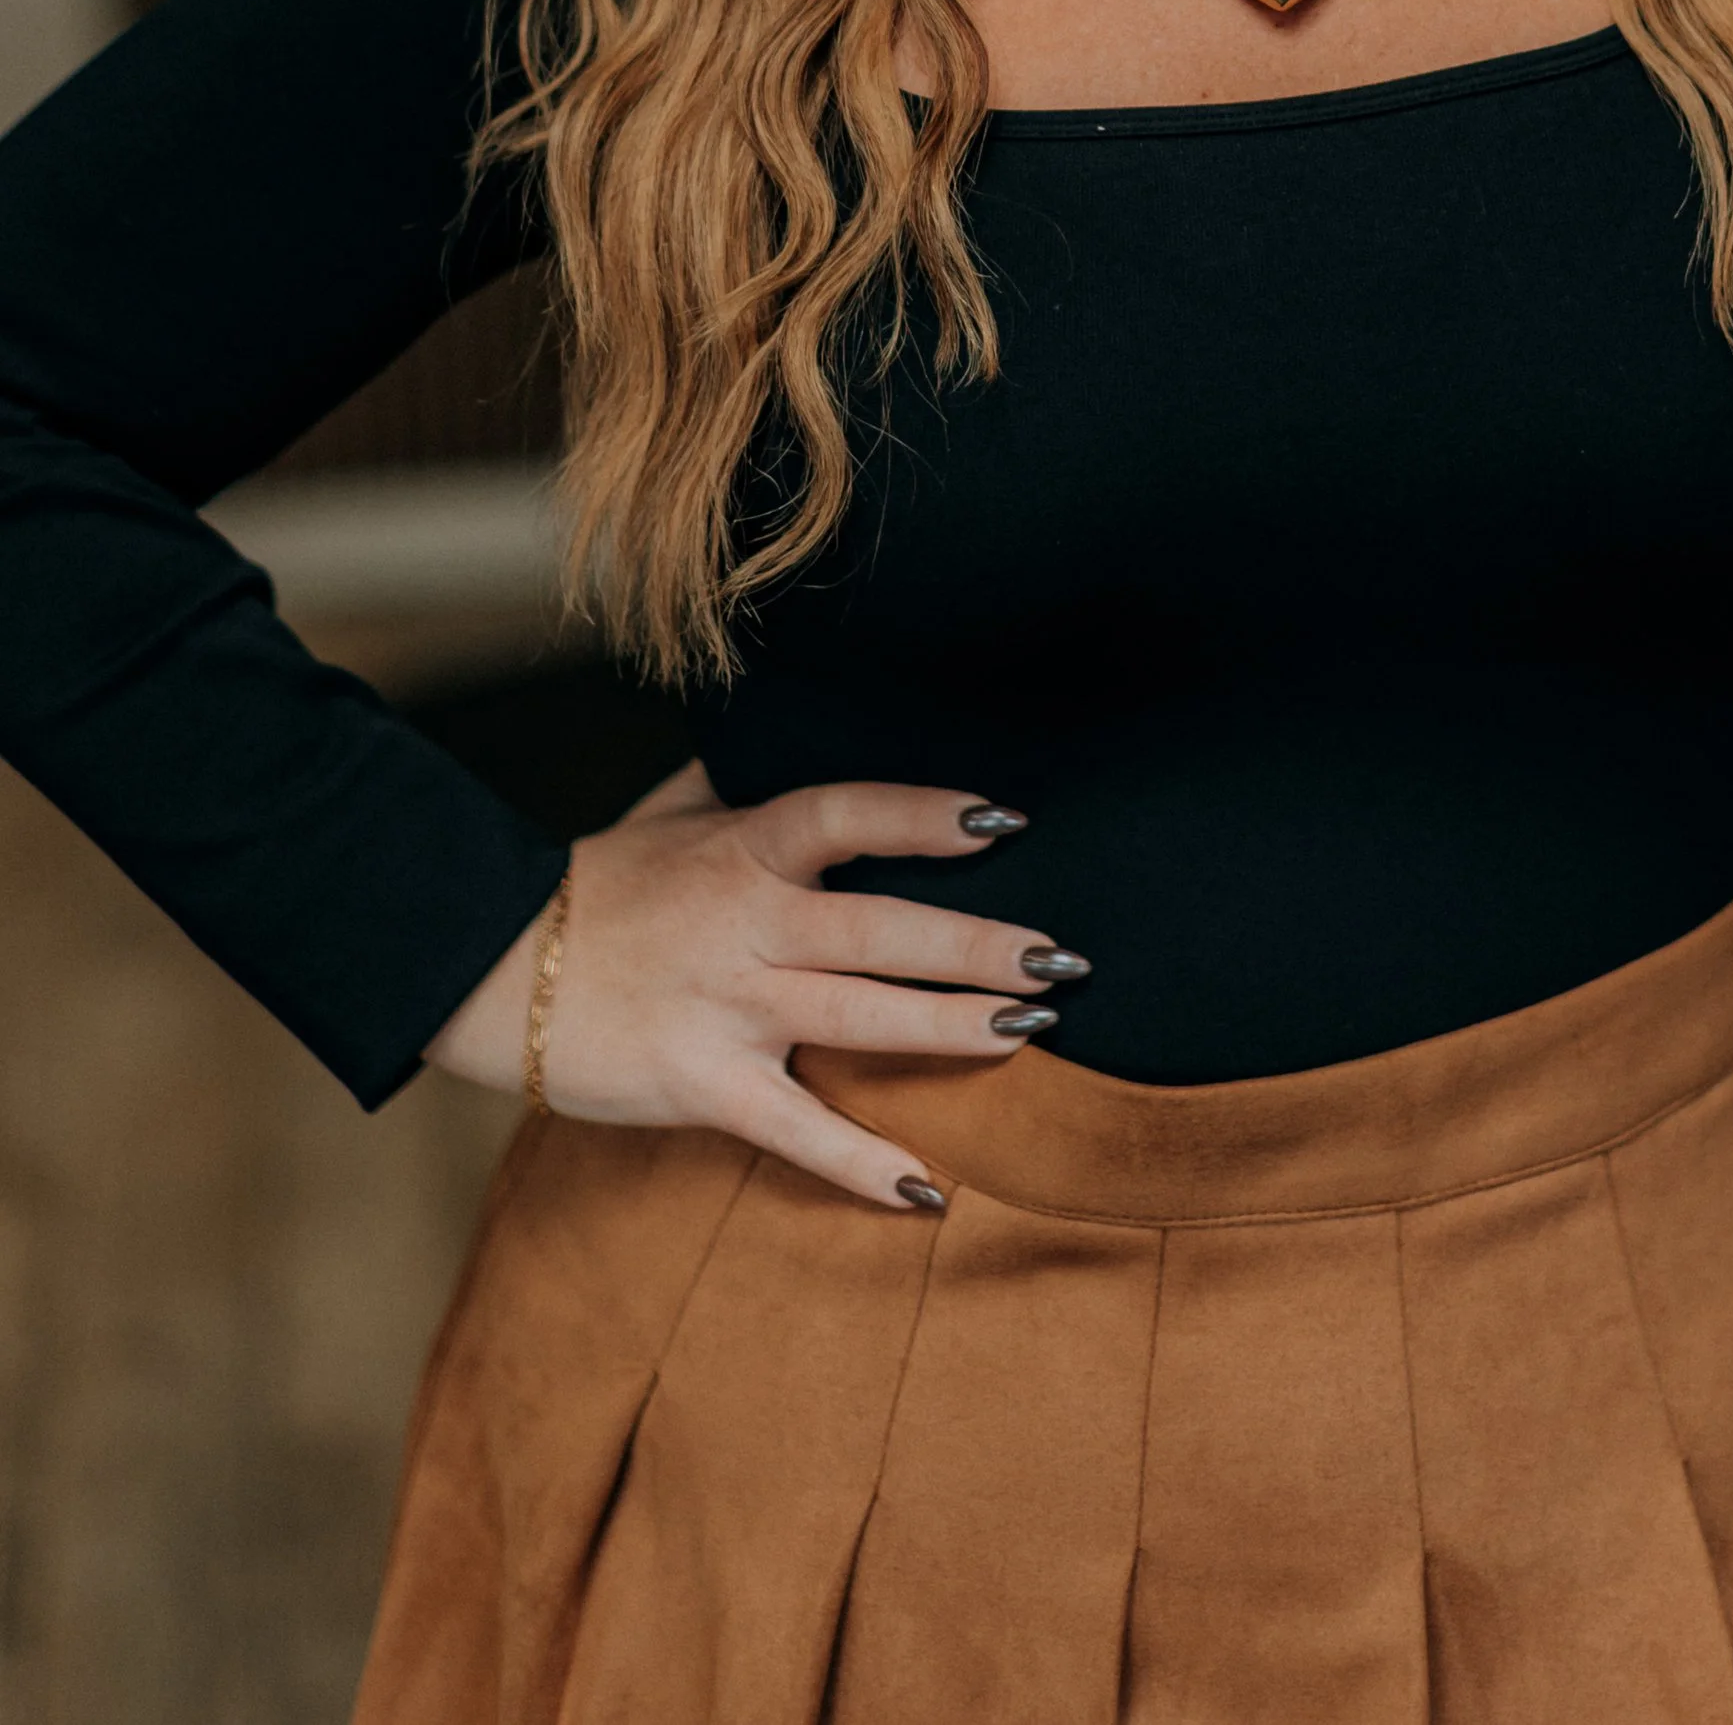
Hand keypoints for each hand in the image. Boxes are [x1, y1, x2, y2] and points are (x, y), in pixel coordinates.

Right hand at [423, 762, 1083, 1209]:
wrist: (488, 968)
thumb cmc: (593, 885)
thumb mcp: (671, 810)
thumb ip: (746, 778)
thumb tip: (807, 727)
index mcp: (742, 849)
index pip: (846, 814)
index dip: (924, 815)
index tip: (1004, 817)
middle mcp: (746, 924)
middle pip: (881, 930)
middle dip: (979, 944)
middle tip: (1063, 958)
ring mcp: (727, 1007)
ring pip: (860, 1018)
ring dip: (952, 1027)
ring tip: (1032, 1030)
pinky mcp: (702, 1084)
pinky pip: (797, 1129)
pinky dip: (862, 1163)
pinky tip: (930, 1187)